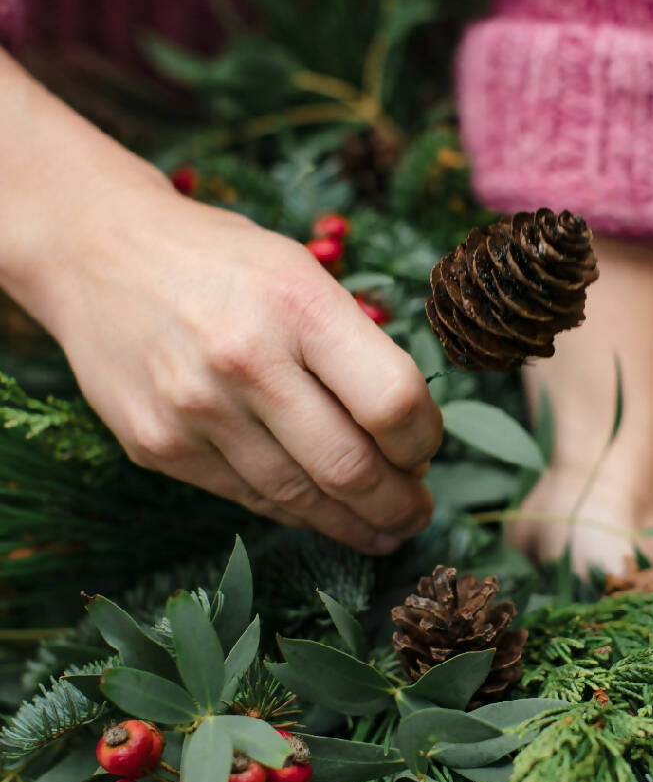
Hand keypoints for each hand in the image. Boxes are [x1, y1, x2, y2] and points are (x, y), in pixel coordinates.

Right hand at [59, 188, 441, 552]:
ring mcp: (193, 410)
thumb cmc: (221, 260)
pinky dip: (295, 511)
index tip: (426, 448)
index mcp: (298, 305)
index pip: (392, 401)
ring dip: (354, 524)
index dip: (424, 439)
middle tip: (418, 514)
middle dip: (400, 505)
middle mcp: (244, 360)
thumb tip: (403, 434)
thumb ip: (353, 347)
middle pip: (349, 467)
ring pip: (298, 498)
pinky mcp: (156, 446)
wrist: (96, 251)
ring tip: (385, 530)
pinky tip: (322, 514)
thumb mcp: (302, 272)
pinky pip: (247, 497)